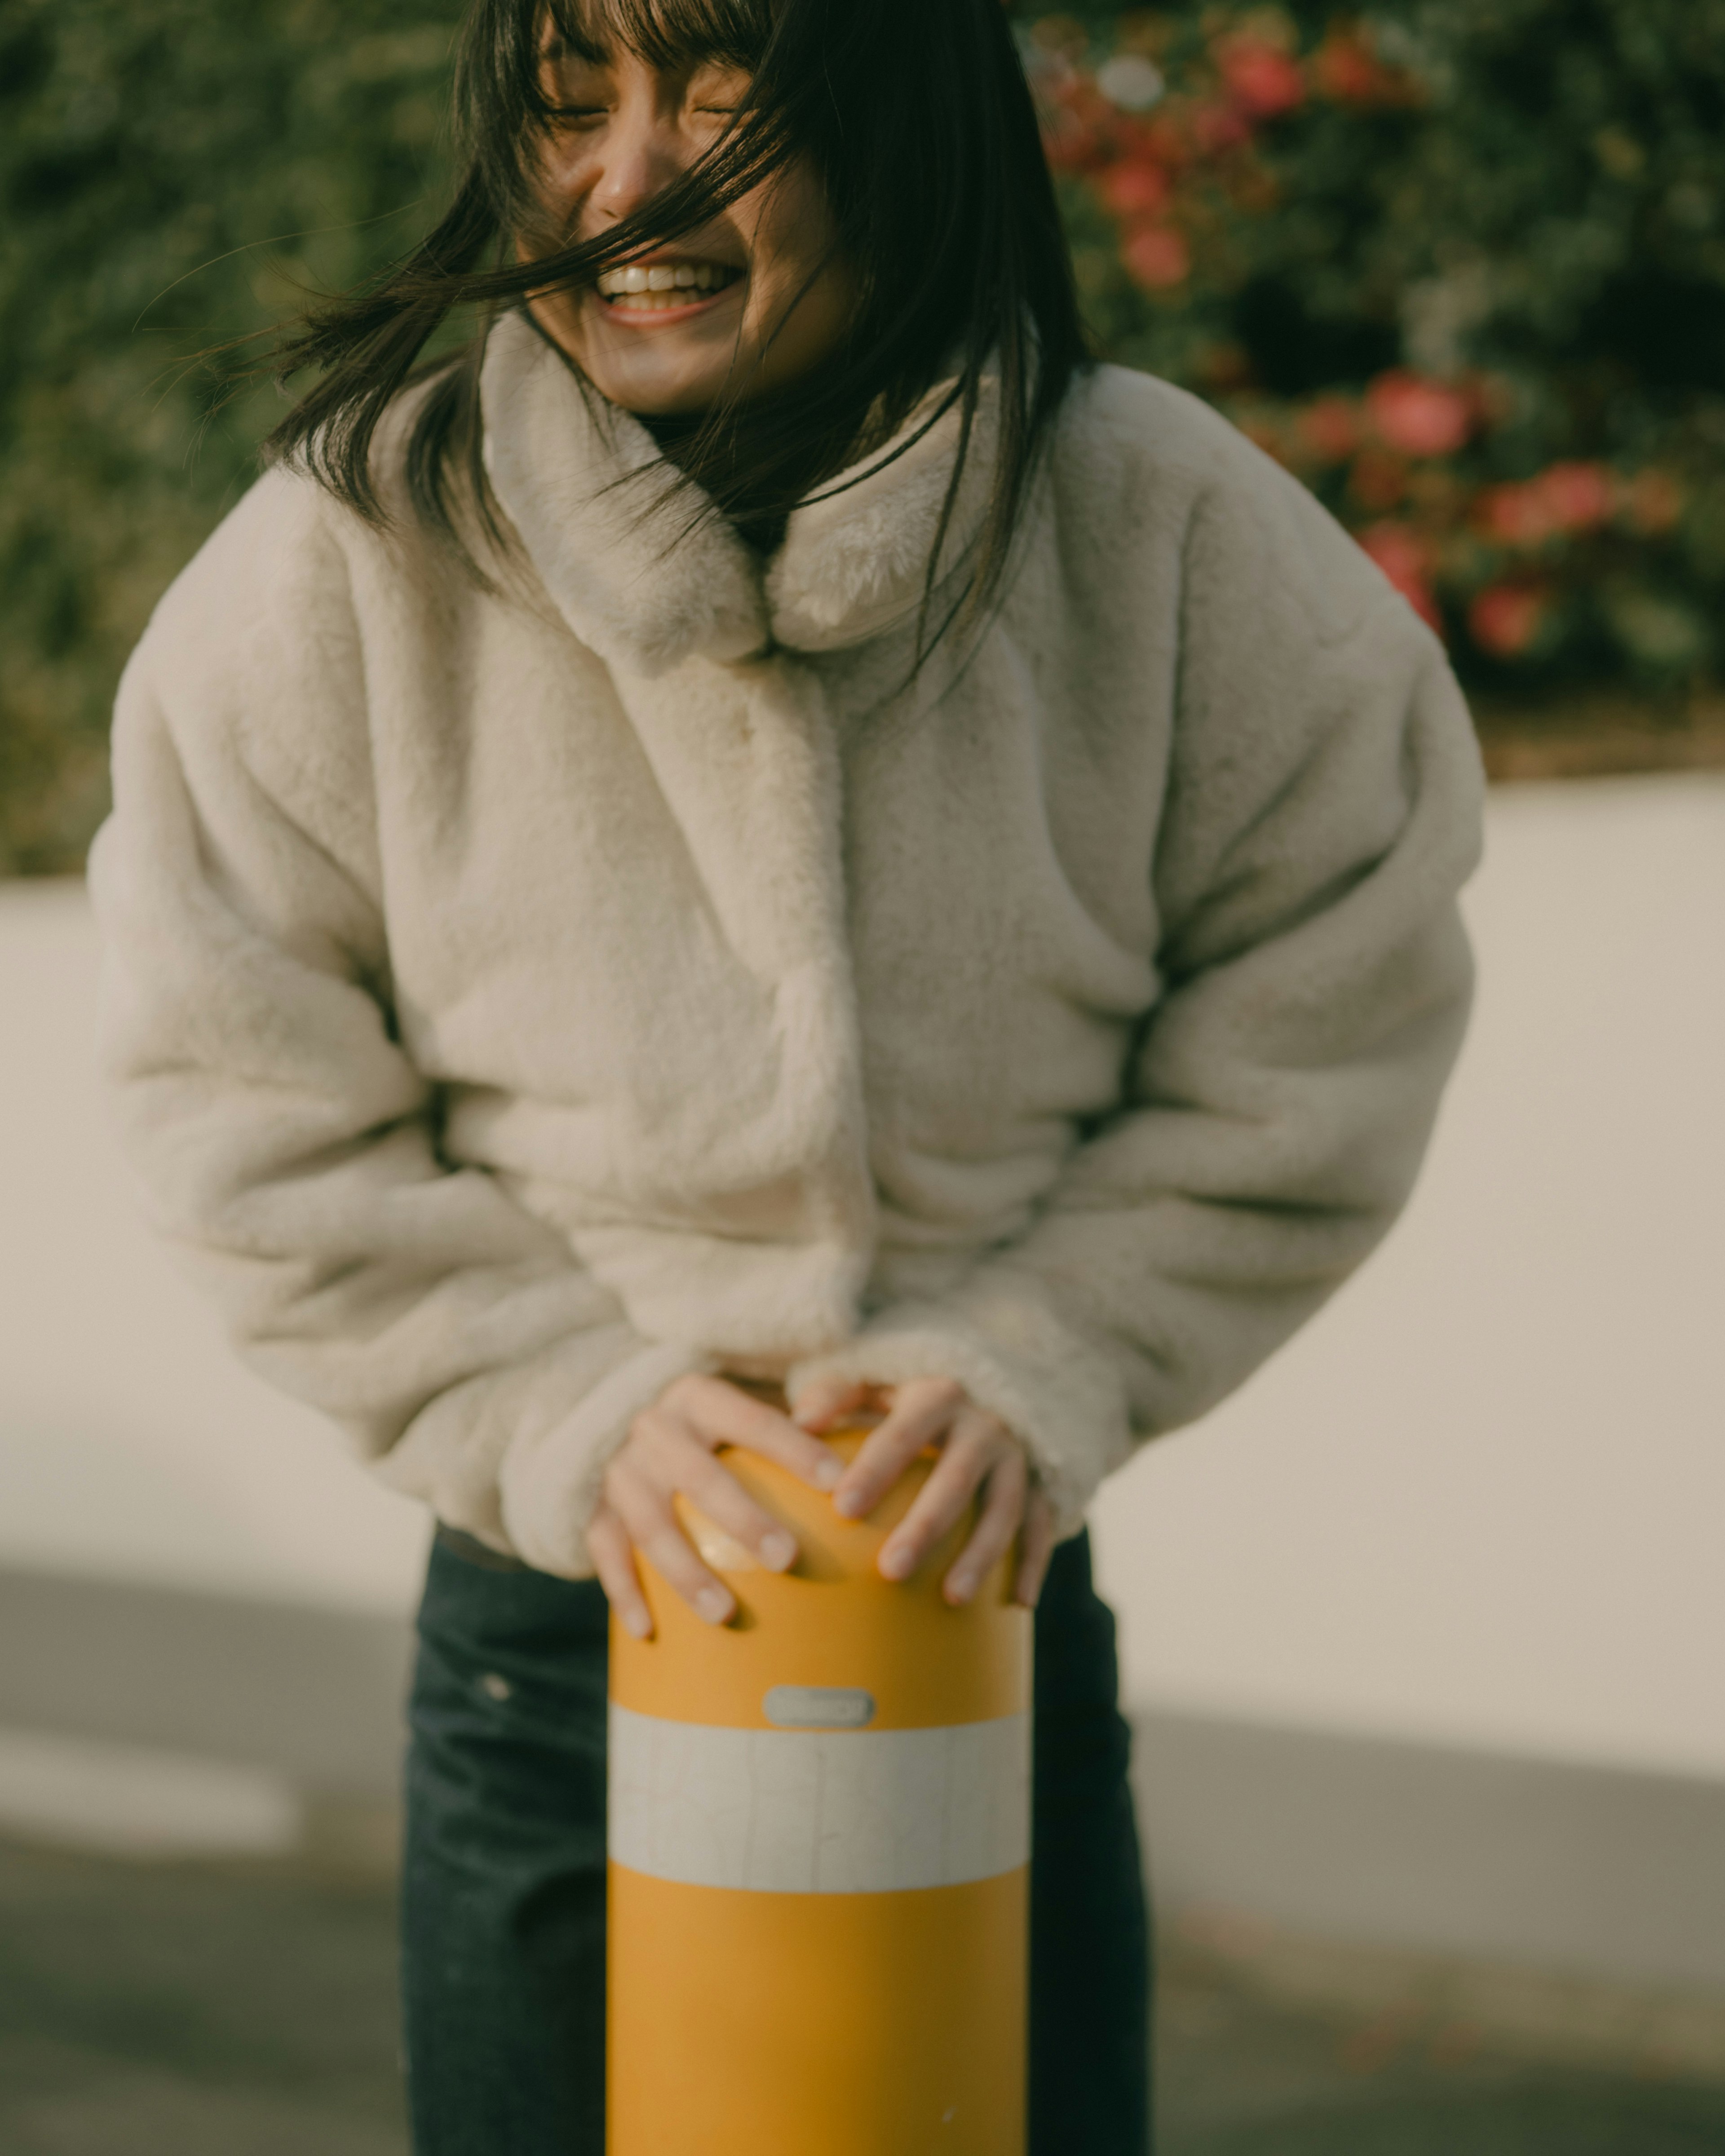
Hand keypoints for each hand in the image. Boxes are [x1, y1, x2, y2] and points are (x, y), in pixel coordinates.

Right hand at [587, 1374, 844, 1639]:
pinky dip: (625, 1592)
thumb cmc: (714, 1429)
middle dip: (744, 1519)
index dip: (795, 1448)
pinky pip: (605, 1554)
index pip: (752, 1419)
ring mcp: (620, 1472)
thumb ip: (804, 1416)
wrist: (619, 1430)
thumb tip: (851, 1459)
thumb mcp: (747, 1404)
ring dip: (686, 1572)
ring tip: (725, 1614)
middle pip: (701, 1476)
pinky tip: (649, 1630)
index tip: (838, 1482)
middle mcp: (655, 1429)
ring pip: (652, 1524)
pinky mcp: (595, 1510)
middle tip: (787, 1558)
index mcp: (699, 1397)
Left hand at [795, 1375, 1056, 1608]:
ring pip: (1003, 1508)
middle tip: (891, 1569)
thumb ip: (833, 1397)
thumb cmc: (902, 1406)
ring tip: (951, 1598)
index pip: (905, 1432)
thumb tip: (798, 1423)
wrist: (980, 1401)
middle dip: (926, 1525)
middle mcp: (982, 1426)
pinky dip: (1034, 1563)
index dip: (877, 1468)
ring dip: (981, 1554)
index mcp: (937, 1397)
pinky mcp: (1038, 1487)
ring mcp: (1015, 1459)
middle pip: (955, 1478)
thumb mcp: (870, 1385)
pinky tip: (1019, 1603)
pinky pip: (1042, 1527)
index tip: (843, 1509)